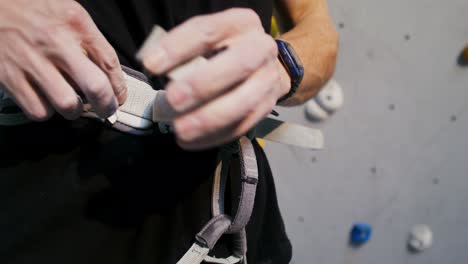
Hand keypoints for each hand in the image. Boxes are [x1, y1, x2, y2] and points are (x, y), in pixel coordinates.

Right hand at [0, 0, 125, 120]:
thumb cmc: (28, 7)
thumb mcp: (66, 12)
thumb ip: (87, 39)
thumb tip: (106, 74)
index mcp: (74, 23)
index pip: (110, 62)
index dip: (119, 87)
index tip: (118, 97)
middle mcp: (56, 42)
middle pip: (96, 87)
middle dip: (106, 106)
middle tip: (106, 111)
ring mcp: (31, 61)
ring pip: (68, 105)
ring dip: (73, 109)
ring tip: (70, 102)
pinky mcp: (9, 77)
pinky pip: (39, 110)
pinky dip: (46, 111)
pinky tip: (45, 99)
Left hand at [140, 8, 289, 149]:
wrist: (264, 65)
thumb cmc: (225, 50)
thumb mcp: (208, 39)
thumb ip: (184, 48)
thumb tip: (152, 64)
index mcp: (241, 23)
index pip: (208, 30)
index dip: (178, 47)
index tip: (151, 65)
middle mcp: (262, 48)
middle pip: (239, 64)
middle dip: (203, 84)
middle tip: (172, 100)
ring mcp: (268, 80)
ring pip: (244, 102)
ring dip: (209, 119)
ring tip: (180, 129)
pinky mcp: (267, 108)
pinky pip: (242, 126)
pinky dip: (214, 136)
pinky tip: (190, 141)